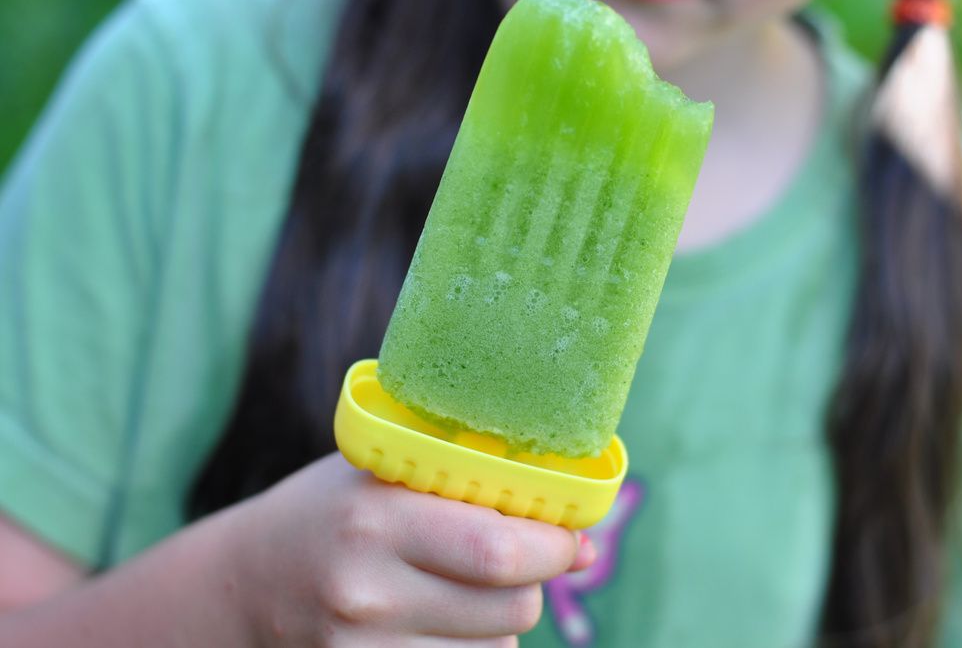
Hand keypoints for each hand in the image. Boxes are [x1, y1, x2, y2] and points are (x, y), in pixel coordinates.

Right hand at [229, 452, 595, 645]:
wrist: (243, 583)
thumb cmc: (330, 511)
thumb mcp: (386, 472)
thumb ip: (475, 490)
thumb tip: (586, 545)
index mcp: (377, 519)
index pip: (500, 550)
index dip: (555, 545)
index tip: (569, 535)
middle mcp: (369, 592)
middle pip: (512, 607)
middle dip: (534, 580)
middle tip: (519, 557)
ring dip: (500, 620)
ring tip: (458, 586)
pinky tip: (440, 621)